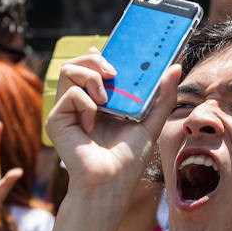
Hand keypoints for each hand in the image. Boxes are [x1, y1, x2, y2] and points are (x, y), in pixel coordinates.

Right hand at [45, 49, 180, 199]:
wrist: (110, 185)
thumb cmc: (127, 161)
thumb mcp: (151, 122)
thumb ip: (162, 96)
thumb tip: (175, 67)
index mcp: (98, 101)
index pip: (94, 67)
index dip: (100, 53)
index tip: (113, 45)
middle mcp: (80, 102)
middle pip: (78, 62)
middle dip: (97, 59)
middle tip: (114, 73)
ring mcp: (66, 110)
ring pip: (69, 70)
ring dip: (91, 76)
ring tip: (106, 98)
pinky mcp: (56, 119)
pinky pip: (71, 94)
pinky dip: (87, 104)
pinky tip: (92, 125)